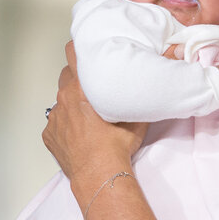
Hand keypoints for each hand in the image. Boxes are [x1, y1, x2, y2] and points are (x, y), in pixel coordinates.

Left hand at [42, 41, 148, 184]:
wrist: (100, 174)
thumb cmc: (116, 145)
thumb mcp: (138, 113)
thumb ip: (148, 85)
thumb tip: (168, 62)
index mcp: (81, 88)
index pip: (73, 54)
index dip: (78, 47)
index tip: (84, 45)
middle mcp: (63, 98)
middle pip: (66, 76)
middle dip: (77, 77)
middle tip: (93, 85)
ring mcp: (55, 118)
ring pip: (61, 101)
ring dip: (72, 103)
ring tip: (88, 114)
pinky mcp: (50, 135)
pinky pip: (56, 123)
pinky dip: (66, 125)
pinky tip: (80, 134)